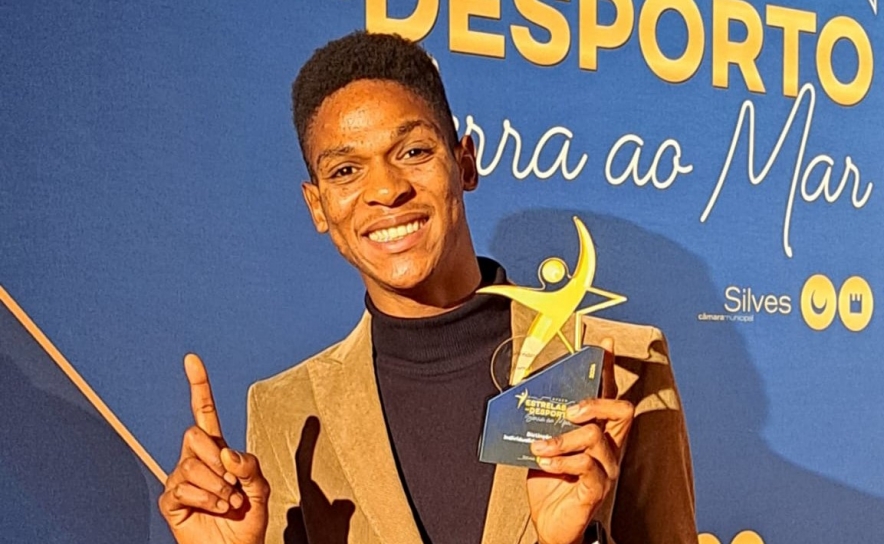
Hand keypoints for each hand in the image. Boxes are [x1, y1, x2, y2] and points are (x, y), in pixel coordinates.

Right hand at [159, 353, 269, 543]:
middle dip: (217, 459)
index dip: (199, 386)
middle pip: (194, 435)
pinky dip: (206, 499)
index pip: (204, 412)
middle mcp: (195, 460)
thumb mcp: (261, 488)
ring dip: (217, 486)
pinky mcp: (170, 501)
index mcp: (217, 451)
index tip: (192, 360)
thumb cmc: (248, 519)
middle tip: (232, 483)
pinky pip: (182, 488)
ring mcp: (180, 480)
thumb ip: (250, 465)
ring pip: (190, 464)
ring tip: (228, 501)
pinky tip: (215, 509)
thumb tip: (225, 453)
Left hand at [526, 338, 634, 543]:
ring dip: (562, 438)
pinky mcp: (597, 488)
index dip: (607, 369)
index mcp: (598, 431)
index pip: (608, 394)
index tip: (603, 346)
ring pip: (596, 436)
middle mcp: (609, 447)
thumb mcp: (544, 443)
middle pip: (620, 410)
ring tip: (540, 447)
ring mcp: (606, 468)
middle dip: (594, 402)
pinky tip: (545, 461)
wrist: (550, 524)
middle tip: (569, 410)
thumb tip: (524, 393)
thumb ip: (543, 423)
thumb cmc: (550, 481)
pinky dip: (562, 460)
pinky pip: (586, 465)